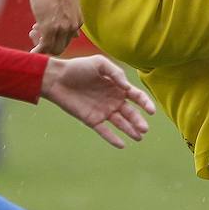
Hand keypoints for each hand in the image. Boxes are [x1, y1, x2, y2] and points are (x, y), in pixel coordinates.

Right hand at [23, 0, 83, 55]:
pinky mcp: (49, 29)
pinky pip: (44, 47)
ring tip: (33, 32)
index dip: (55, 37)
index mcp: (78, 21)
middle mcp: (72, 26)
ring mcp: (62, 28)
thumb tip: (76, 36)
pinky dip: (37, 52)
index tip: (44, 29)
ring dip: (41, 45)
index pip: (68, 40)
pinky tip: (32, 52)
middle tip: (36, 32)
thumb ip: (73, 18)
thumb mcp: (71, 2)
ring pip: (52, 48)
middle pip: (61, 46)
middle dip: (48, 42)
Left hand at [41, 55, 155, 147]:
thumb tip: (128, 88)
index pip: (136, 97)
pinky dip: (113, 138)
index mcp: (117, 87)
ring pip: (120, 123)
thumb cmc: (78, 67)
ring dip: (130, 130)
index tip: (151, 111)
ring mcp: (103, 111)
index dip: (146, 103)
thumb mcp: (99, 64)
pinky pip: (104, 131)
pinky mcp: (92, 120)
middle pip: (130, 113)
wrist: (56, 78)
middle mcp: (113, 100)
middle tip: (144, 129)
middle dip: (138, 121)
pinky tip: (122, 145)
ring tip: (139, 137)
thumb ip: (116, 73)